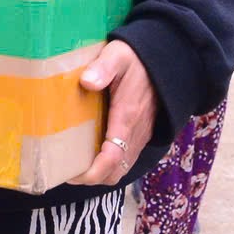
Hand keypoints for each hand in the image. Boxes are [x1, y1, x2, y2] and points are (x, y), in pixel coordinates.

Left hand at [69, 39, 153, 185]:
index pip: (111, 158)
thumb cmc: (137, 59)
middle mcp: (136, 133)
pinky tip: (92, 152)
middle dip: (92, 178)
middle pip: (115, 172)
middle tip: (67, 171)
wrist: (166, 61)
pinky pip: (126, 159)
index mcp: (127, 117)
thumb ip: (103, 68)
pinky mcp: (141, 134)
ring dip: (101, 173)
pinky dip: (109, 165)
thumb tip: (86, 82)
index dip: (91, 172)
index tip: (70, 174)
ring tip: (76, 165)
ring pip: (121, 168)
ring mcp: (140, 136)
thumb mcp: (118, 56)